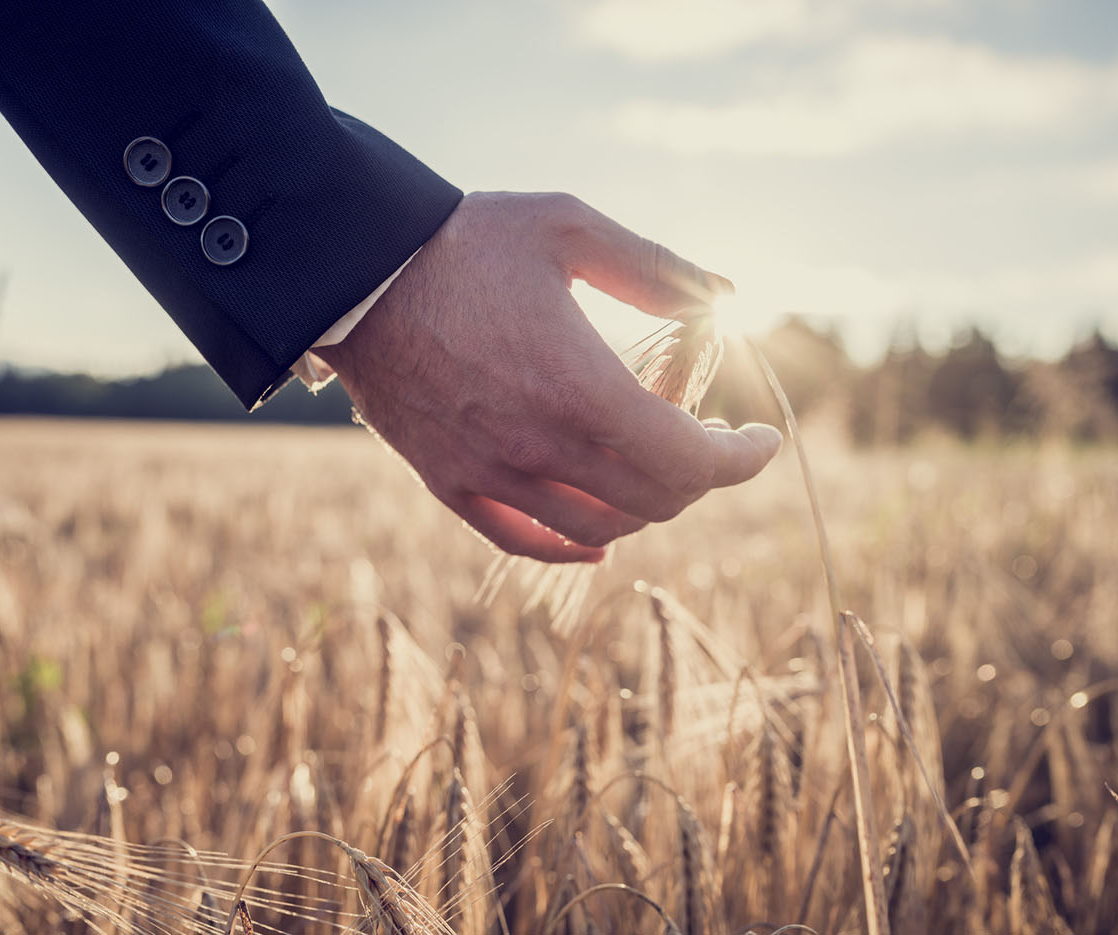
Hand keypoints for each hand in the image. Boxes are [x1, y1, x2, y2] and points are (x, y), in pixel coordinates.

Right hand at [316, 192, 781, 562]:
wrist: (355, 270)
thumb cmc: (464, 242)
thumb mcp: (569, 226)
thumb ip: (657, 268)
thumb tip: (726, 297)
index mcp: (581, 389)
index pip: (691, 462)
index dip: (741, 459)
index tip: (762, 439)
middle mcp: (540, 449)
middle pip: (653, 501)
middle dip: (697, 476)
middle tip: (705, 437)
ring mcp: (492, 475)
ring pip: (598, 531)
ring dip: (643, 506)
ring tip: (654, 471)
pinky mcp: (450, 484)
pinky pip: (524, 542)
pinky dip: (574, 547)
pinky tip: (599, 538)